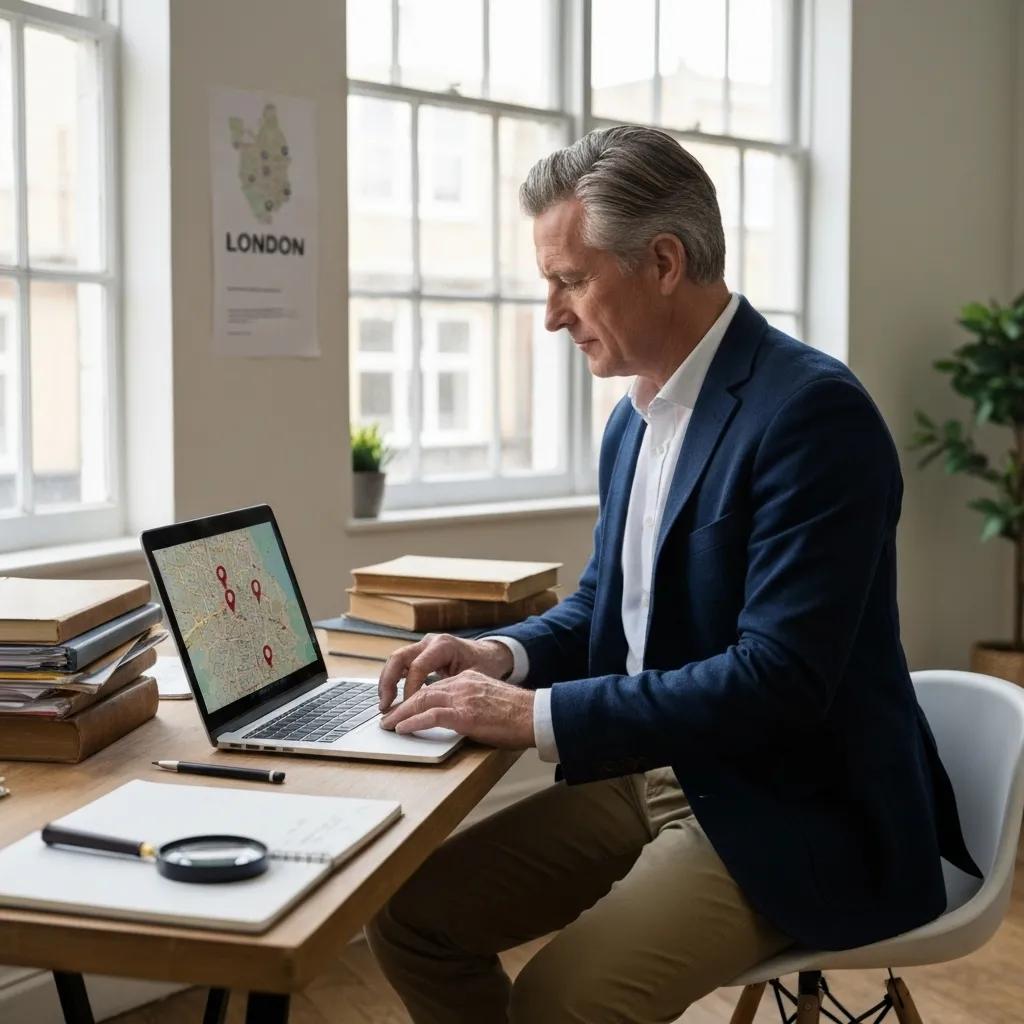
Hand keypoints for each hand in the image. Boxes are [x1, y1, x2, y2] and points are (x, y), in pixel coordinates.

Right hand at [377, 634, 513, 711]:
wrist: (490, 654)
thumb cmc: (484, 666)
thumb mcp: (473, 677)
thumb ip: (452, 689)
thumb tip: (432, 708)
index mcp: (443, 645)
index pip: (417, 667)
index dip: (410, 689)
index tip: (408, 709)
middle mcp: (430, 641)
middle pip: (398, 658)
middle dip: (388, 683)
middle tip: (385, 706)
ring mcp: (423, 645)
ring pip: (396, 660)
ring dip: (387, 682)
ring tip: (384, 705)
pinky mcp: (421, 652)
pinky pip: (401, 664)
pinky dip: (394, 679)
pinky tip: (392, 697)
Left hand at [379, 670, 535, 748]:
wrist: (536, 716)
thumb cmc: (519, 715)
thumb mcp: (491, 701)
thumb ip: (473, 703)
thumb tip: (459, 718)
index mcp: (469, 679)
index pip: (435, 686)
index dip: (415, 697)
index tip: (404, 707)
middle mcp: (463, 683)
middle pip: (423, 692)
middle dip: (402, 705)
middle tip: (388, 717)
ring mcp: (463, 698)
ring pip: (422, 701)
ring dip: (401, 714)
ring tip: (389, 725)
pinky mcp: (465, 714)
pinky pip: (431, 716)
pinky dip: (413, 722)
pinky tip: (402, 729)